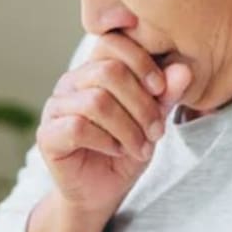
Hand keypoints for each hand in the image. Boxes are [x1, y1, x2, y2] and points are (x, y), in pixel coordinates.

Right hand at [35, 33, 191, 218]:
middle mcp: (72, 81)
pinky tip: (117, 151)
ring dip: (128, 128)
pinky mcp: (47, 134)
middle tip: (158, 131)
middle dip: (142, 104)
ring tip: (143, 147)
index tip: (160, 88)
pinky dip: (106, 141)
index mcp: (97, 67)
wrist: (106, 189)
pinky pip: (78, 127)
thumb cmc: (130, 146)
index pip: (113, 42)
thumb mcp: (155, 118)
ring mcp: (56, 106)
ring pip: (96, 101)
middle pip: (110, 71)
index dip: (141, 60)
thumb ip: (167, 94)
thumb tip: (184, 69)